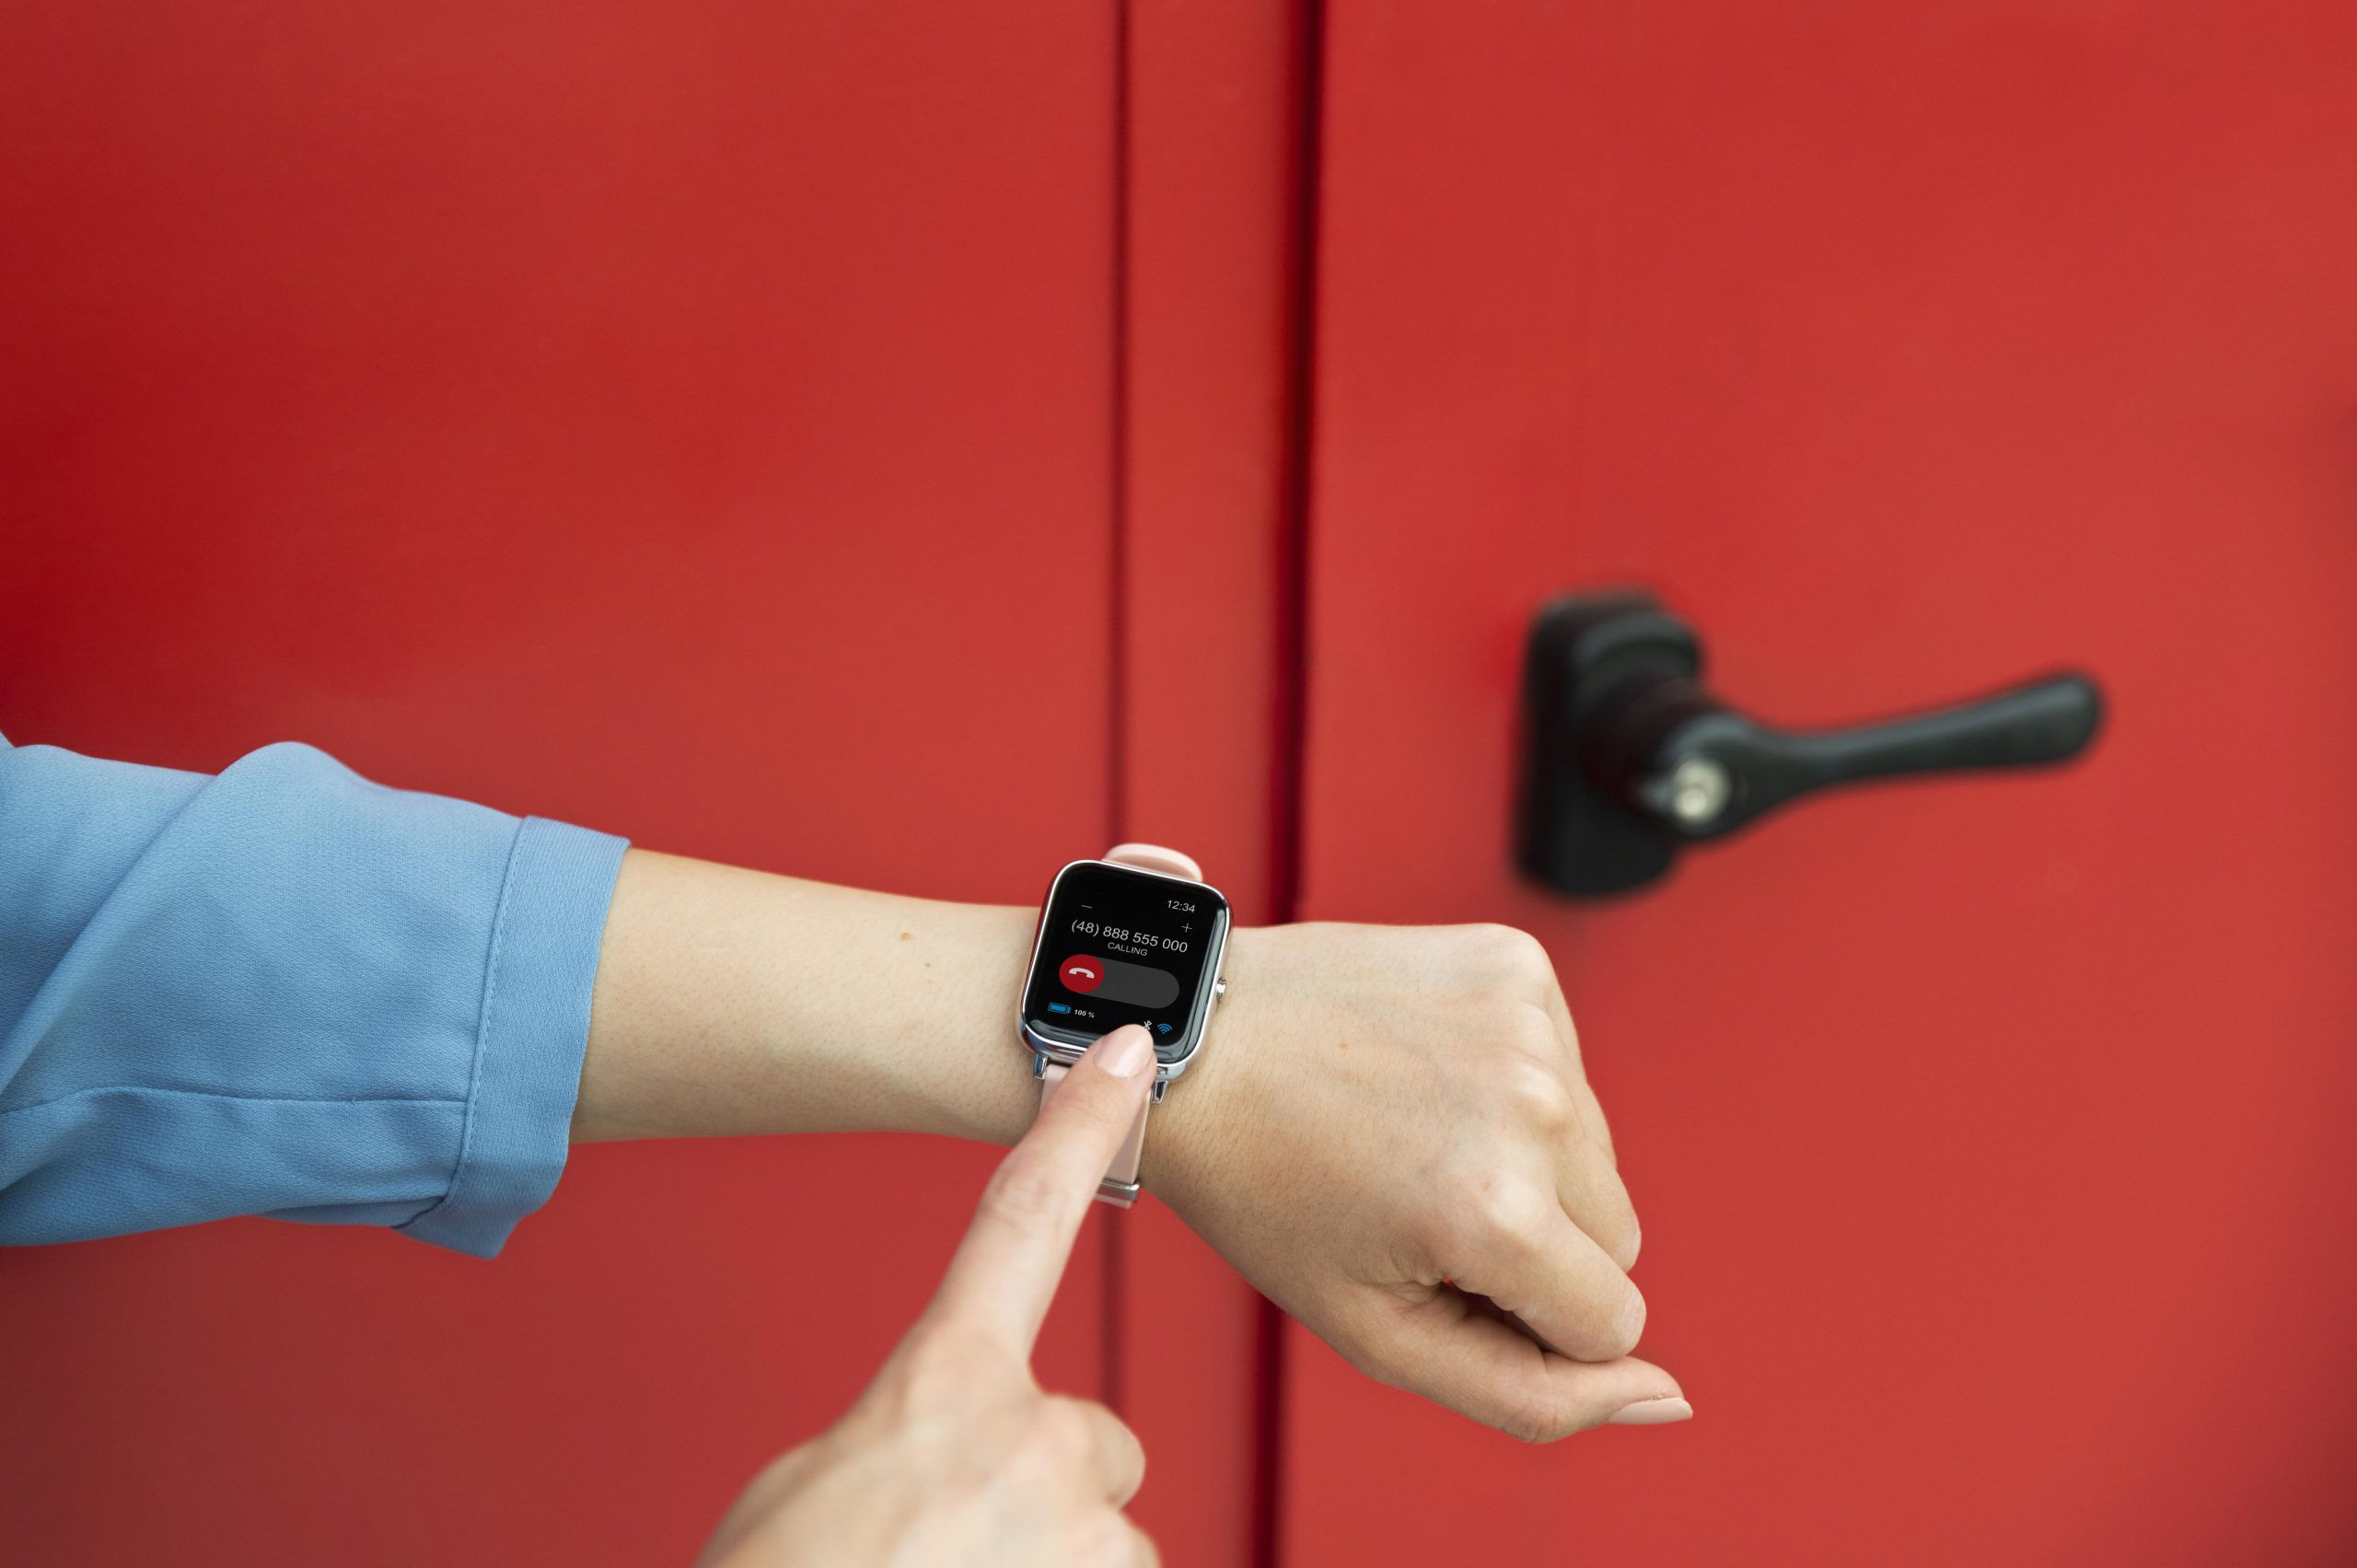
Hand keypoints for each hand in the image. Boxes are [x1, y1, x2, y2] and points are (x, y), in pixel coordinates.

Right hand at [697, 1026, 1163, 1567]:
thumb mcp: (812, 1487)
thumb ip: (906, 1434)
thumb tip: (953, 1449)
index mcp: (938, 1384)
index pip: (1020, 1219)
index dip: (1078, 1128)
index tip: (1120, 1059)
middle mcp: (1029, 1439)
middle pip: (1091, 1443)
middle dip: (1044, 1494)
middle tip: (954, 1547)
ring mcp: (1084, 1532)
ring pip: (1104, 1543)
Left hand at [1154, 923, 1690, 1440]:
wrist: (1192, 1044)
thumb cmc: (1265, 1193)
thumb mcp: (1380, 1334)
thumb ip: (1533, 1395)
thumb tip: (1668, 1398)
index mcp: (1497, 1213)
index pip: (1613, 1321)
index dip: (1525, 1318)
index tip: (1434, 1271)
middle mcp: (1532, 1108)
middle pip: (1618, 1238)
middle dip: (1534, 1244)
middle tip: (1412, 1206)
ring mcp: (1531, 1024)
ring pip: (1597, 1155)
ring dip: (1526, 1162)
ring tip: (1409, 1137)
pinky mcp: (1517, 966)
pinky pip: (1568, 1070)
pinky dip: (1510, 1085)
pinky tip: (1422, 1074)